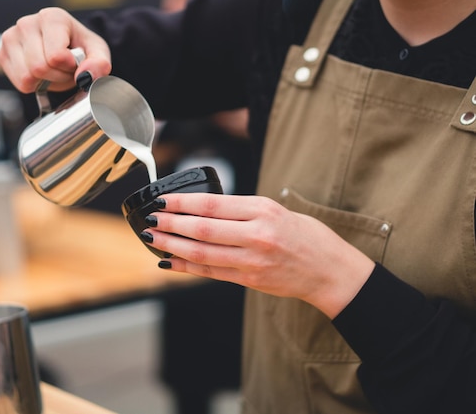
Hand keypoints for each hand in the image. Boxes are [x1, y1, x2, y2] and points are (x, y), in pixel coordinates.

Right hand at [0, 8, 111, 92]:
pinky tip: (42, 74)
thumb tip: (85, 76)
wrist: (66, 48)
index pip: (55, 56)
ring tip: (54, 71)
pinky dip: (34, 85)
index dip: (68, 67)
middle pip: (39, 68)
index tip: (74, 61)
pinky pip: (19, 83)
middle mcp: (27, 23)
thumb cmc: (79, 47)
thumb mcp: (98, 52)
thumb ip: (99, 63)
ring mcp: (11, 38)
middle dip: (57, 76)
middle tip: (64, 69)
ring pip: (27, 77)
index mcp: (51, 17)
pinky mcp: (3, 55)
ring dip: (45, 82)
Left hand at [143, 193, 374, 318]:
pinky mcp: (249, 280)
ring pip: (202, 253)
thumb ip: (242, 209)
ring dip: (172, 246)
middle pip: (202, 229)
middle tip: (150, 219)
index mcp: (263, 211)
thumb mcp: (277, 210)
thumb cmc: (307, 236)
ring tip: (152, 238)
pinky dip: (186, 267)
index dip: (182, 203)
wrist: (330, 271)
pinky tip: (169, 261)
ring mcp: (252, 261)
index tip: (162, 200)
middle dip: (170, 224)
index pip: (212, 205)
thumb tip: (202, 208)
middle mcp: (256, 235)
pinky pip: (210, 272)